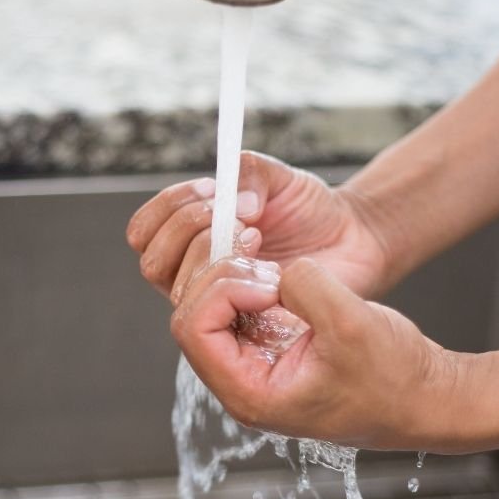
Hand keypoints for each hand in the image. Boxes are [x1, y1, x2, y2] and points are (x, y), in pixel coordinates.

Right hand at [127, 152, 392, 304]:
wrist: (354, 241)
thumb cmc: (311, 210)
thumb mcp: (279, 177)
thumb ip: (248, 172)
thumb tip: (232, 201)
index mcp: (189, 235)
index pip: (144, 230)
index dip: (168, 207)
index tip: (212, 189)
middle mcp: (193, 272)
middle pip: (153, 261)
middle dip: (188, 230)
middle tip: (238, 215)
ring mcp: (215, 302)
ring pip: (176, 289)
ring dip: (211, 255)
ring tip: (257, 237)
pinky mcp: (242, 326)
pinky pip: (214, 316)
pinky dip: (235, 285)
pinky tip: (270, 269)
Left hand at [170, 255, 470, 451]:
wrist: (425, 396)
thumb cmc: (394, 380)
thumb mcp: (352, 325)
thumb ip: (305, 287)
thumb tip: (278, 268)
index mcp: (250, 394)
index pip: (193, 329)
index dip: (222, 289)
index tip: (269, 283)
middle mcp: (242, 382)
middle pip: (193, 313)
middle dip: (225, 277)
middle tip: (272, 268)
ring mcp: (254, 364)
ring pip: (210, 306)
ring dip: (236, 276)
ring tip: (279, 272)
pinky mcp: (269, 347)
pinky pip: (236, 306)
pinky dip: (251, 281)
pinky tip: (282, 276)